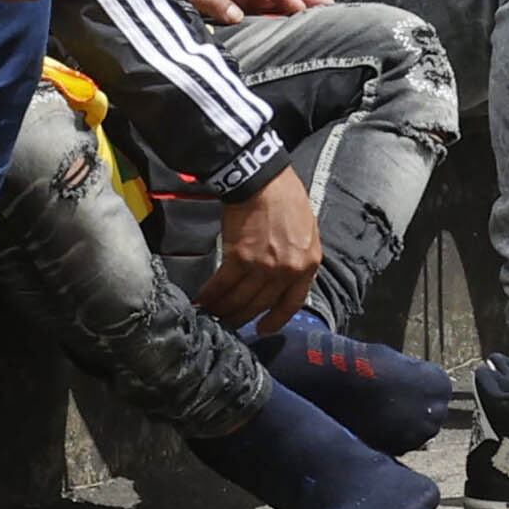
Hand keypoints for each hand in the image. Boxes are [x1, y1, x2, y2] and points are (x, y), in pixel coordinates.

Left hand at [179, 0, 320, 25]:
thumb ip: (215, 2)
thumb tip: (237, 16)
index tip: (299, 7)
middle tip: (329, 4)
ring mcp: (244, 4)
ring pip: (277, 6)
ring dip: (298, 10)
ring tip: (322, 16)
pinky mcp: (241, 18)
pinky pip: (266, 19)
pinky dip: (283, 22)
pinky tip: (296, 29)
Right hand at [193, 166, 323, 331]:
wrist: (263, 179)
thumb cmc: (286, 197)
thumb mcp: (306, 231)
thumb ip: (298, 257)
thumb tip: (283, 276)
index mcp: (307, 264)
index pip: (292, 303)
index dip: (275, 320)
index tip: (263, 329)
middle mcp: (287, 271)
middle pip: (261, 304)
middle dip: (242, 318)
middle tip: (229, 324)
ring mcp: (263, 266)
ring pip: (240, 299)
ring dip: (223, 309)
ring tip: (212, 315)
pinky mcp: (238, 257)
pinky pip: (223, 284)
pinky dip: (210, 294)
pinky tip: (201, 300)